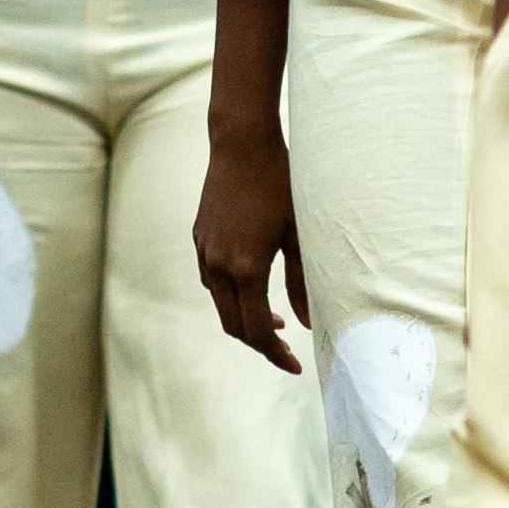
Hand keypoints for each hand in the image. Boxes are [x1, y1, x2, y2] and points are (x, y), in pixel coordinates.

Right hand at [194, 123, 310, 372]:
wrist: (242, 143)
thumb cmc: (280, 184)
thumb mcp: (300, 235)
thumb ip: (303, 283)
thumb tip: (309, 323)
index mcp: (245, 268)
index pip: (256, 330)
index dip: (274, 354)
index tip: (294, 365)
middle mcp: (218, 265)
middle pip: (233, 325)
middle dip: (259, 343)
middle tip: (286, 350)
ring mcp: (204, 251)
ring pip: (219, 304)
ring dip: (243, 319)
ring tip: (273, 320)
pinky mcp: (199, 238)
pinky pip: (211, 281)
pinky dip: (230, 296)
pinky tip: (251, 287)